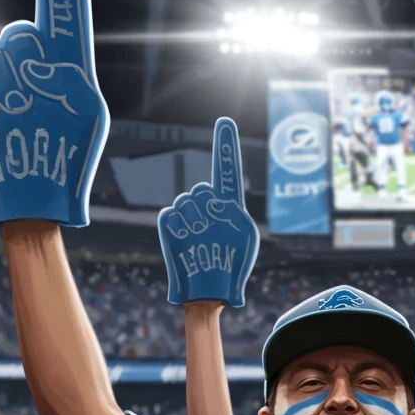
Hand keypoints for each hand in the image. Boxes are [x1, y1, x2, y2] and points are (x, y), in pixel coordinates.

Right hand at [0, 0, 106, 228]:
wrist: (30, 201)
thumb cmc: (66, 162)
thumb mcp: (89, 119)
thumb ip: (70, 77)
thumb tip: (33, 53)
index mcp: (66, 60)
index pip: (64, 1)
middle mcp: (28, 57)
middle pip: (22, 33)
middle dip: (29, 68)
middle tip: (35, 105)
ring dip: (8, 91)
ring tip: (18, 120)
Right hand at [158, 117, 259, 308]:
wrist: (209, 291)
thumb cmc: (232, 268)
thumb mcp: (245, 237)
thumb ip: (235, 211)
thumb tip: (215, 198)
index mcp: (229, 205)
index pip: (226, 171)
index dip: (225, 146)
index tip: (225, 123)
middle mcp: (208, 207)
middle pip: (203, 190)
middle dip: (208, 209)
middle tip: (212, 231)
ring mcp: (188, 215)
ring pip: (186, 202)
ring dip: (195, 222)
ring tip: (201, 242)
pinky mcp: (170, 226)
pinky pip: (170, 214)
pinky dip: (179, 228)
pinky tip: (188, 242)